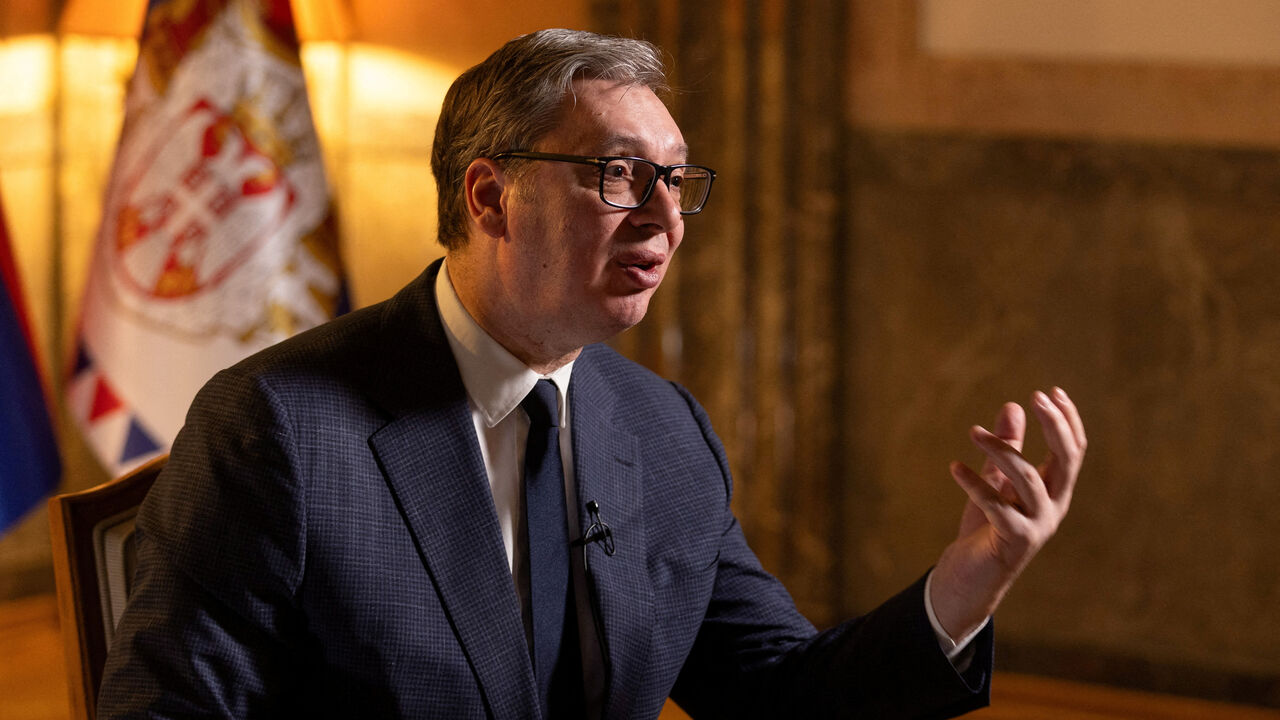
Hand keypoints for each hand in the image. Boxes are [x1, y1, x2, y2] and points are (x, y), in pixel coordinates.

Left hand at [929, 387, 1085, 640]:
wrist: (970, 577)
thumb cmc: (985, 528)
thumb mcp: (997, 481)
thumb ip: (1009, 448)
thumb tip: (1013, 407)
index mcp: (1053, 490)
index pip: (1074, 450)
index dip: (1068, 420)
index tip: (1052, 390)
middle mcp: (1053, 506)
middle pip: (1067, 460)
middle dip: (1055, 426)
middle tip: (1036, 397)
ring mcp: (1037, 525)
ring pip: (1027, 478)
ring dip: (1001, 450)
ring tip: (973, 431)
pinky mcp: (1015, 541)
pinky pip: (996, 506)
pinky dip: (974, 485)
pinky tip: (953, 467)